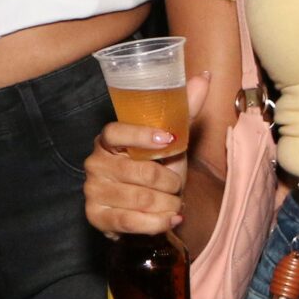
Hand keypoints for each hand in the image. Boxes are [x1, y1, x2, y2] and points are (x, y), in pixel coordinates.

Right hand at [83, 72, 212, 237]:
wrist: (147, 206)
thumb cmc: (156, 167)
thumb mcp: (170, 140)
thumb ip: (184, 110)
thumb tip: (205, 76)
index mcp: (108, 139)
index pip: (116, 132)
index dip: (140, 135)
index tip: (168, 139)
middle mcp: (95, 163)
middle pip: (138, 170)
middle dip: (169, 181)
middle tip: (177, 185)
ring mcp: (93, 190)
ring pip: (139, 198)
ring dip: (167, 203)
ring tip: (174, 202)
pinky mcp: (96, 217)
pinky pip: (130, 222)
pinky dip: (157, 222)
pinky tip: (171, 218)